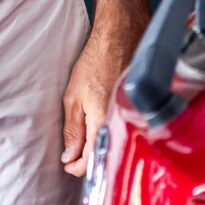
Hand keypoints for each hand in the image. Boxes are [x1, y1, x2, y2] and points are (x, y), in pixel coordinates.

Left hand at [61, 20, 140, 175]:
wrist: (120, 37)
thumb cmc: (95, 63)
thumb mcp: (73, 97)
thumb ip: (72, 130)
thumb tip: (69, 156)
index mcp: (103, 124)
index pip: (91, 161)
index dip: (76, 167)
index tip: (67, 164)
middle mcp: (121, 125)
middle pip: (104, 155)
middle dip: (87, 159)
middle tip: (73, 154)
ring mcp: (131, 117)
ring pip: (114, 143)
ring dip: (98, 147)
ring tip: (84, 142)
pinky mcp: (137, 109)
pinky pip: (122, 130)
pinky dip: (109, 134)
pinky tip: (101, 128)